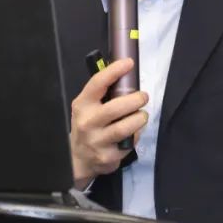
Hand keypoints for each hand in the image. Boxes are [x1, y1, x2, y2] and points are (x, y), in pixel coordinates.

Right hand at [69, 58, 148, 188]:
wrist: (78, 158)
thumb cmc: (88, 125)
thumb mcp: (87, 107)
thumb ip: (102, 94)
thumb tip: (126, 74)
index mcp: (82, 104)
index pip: (97, 84)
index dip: (114, 71)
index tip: (129, 63)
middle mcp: (87, 122)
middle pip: (115, 108)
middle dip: (135, 100)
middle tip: (143, 96)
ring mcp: (97, 141)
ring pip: (124, 127)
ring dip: (139, 118)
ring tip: (143, 115)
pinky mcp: (108, 156)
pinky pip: (128, 143)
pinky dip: (136, 135)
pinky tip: (134, 132)